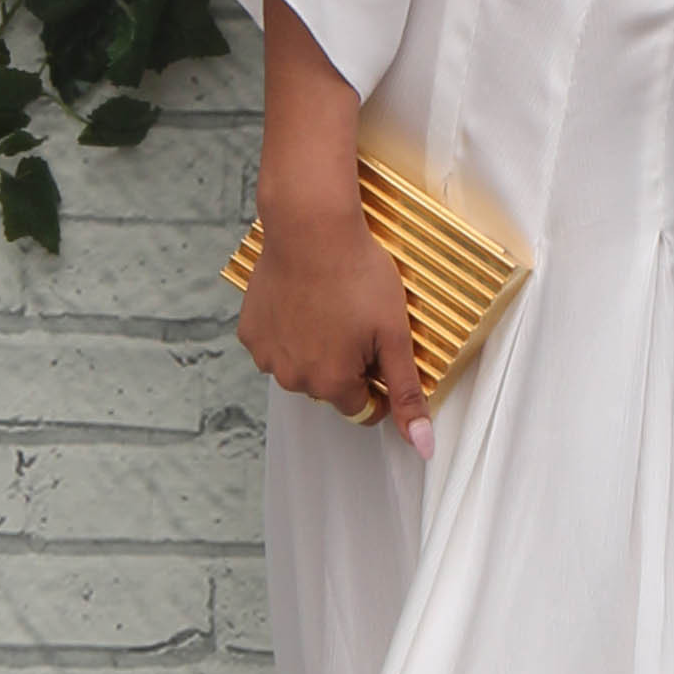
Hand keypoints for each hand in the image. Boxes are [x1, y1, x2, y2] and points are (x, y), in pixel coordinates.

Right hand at [236, 202, 432, 455]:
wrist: (311, 227)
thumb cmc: (355, 273)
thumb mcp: (395, 335)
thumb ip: (406, 393)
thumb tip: (422, 445)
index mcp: (332, 384)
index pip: (362, 407)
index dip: (377, 380)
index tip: (378, 348)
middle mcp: (294, 378)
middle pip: (330, 387)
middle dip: (346, 363)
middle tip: (356, 320)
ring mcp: (268, 354)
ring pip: (301, 366)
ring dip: (315, 347)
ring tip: (329, 306)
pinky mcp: (251, 330)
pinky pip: (275, 344)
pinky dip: (289, 330)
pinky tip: (304, 302)